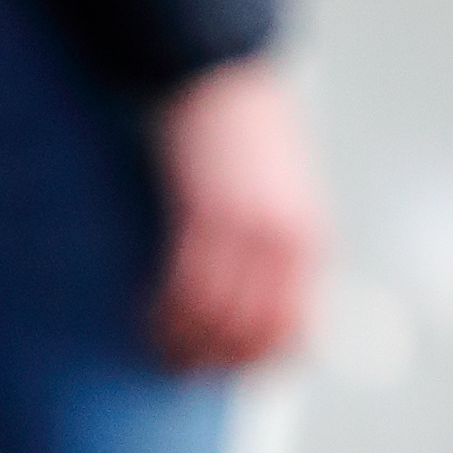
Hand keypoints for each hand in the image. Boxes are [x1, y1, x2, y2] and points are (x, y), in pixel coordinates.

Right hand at [150, 56, 323, 373]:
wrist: (223, 76)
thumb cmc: (244, 140)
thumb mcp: (277, 200)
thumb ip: (271, 253)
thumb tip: (251, 312)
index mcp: (308, 242)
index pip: (293, 332)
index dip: (256, 367)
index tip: (222, 376)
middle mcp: (285, 241)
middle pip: (252, 334)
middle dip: (213, 364)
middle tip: (177, 371)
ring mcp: (246, 229)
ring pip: (215, 319)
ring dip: (180, 344)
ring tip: (155, 347)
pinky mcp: (205, 214)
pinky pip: (183, 287)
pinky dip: (162, 313)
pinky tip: (144, 315)